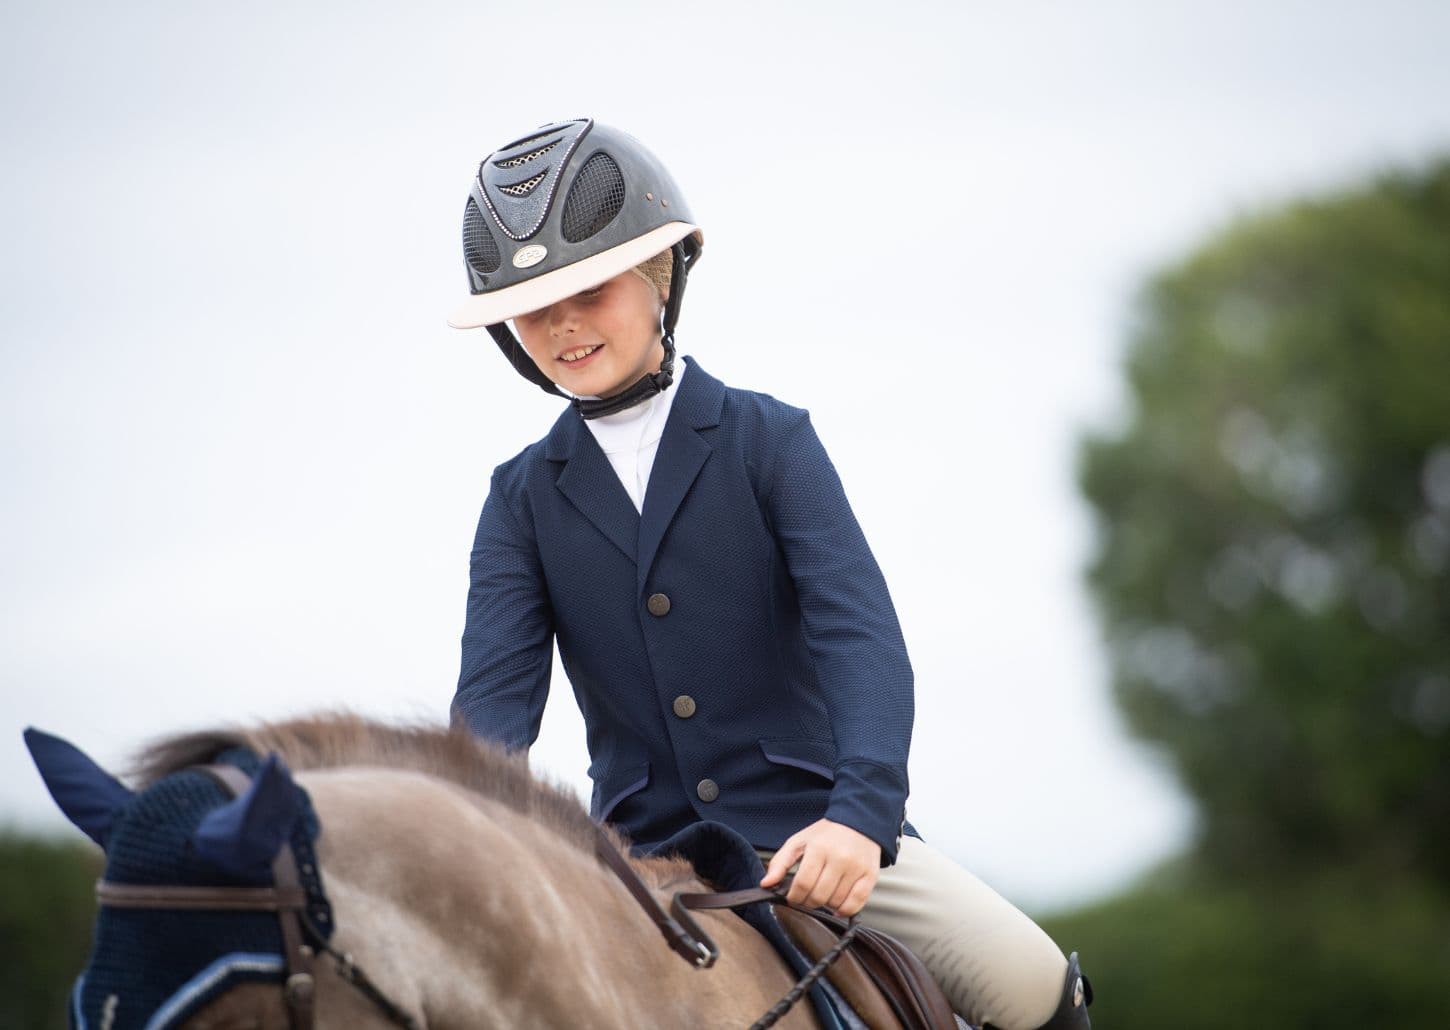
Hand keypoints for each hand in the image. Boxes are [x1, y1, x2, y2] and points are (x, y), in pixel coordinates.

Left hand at [760, 818, 879, 916]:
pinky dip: (844, 910)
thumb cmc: (827, 834)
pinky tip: (837, 905)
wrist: (859, 822)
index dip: (794, 897)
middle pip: (819, 896)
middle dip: (808, 902)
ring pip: (835, 902)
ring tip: (823, 893)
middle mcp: (840, 858)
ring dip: (825, 905)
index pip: (803, 884)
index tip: (793, 897)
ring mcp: (856, 868)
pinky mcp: (870, 876)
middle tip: (807, 897)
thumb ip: (780, 862)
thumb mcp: (799, 841)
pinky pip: (856, 904)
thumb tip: (766, 884)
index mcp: (819, 848)